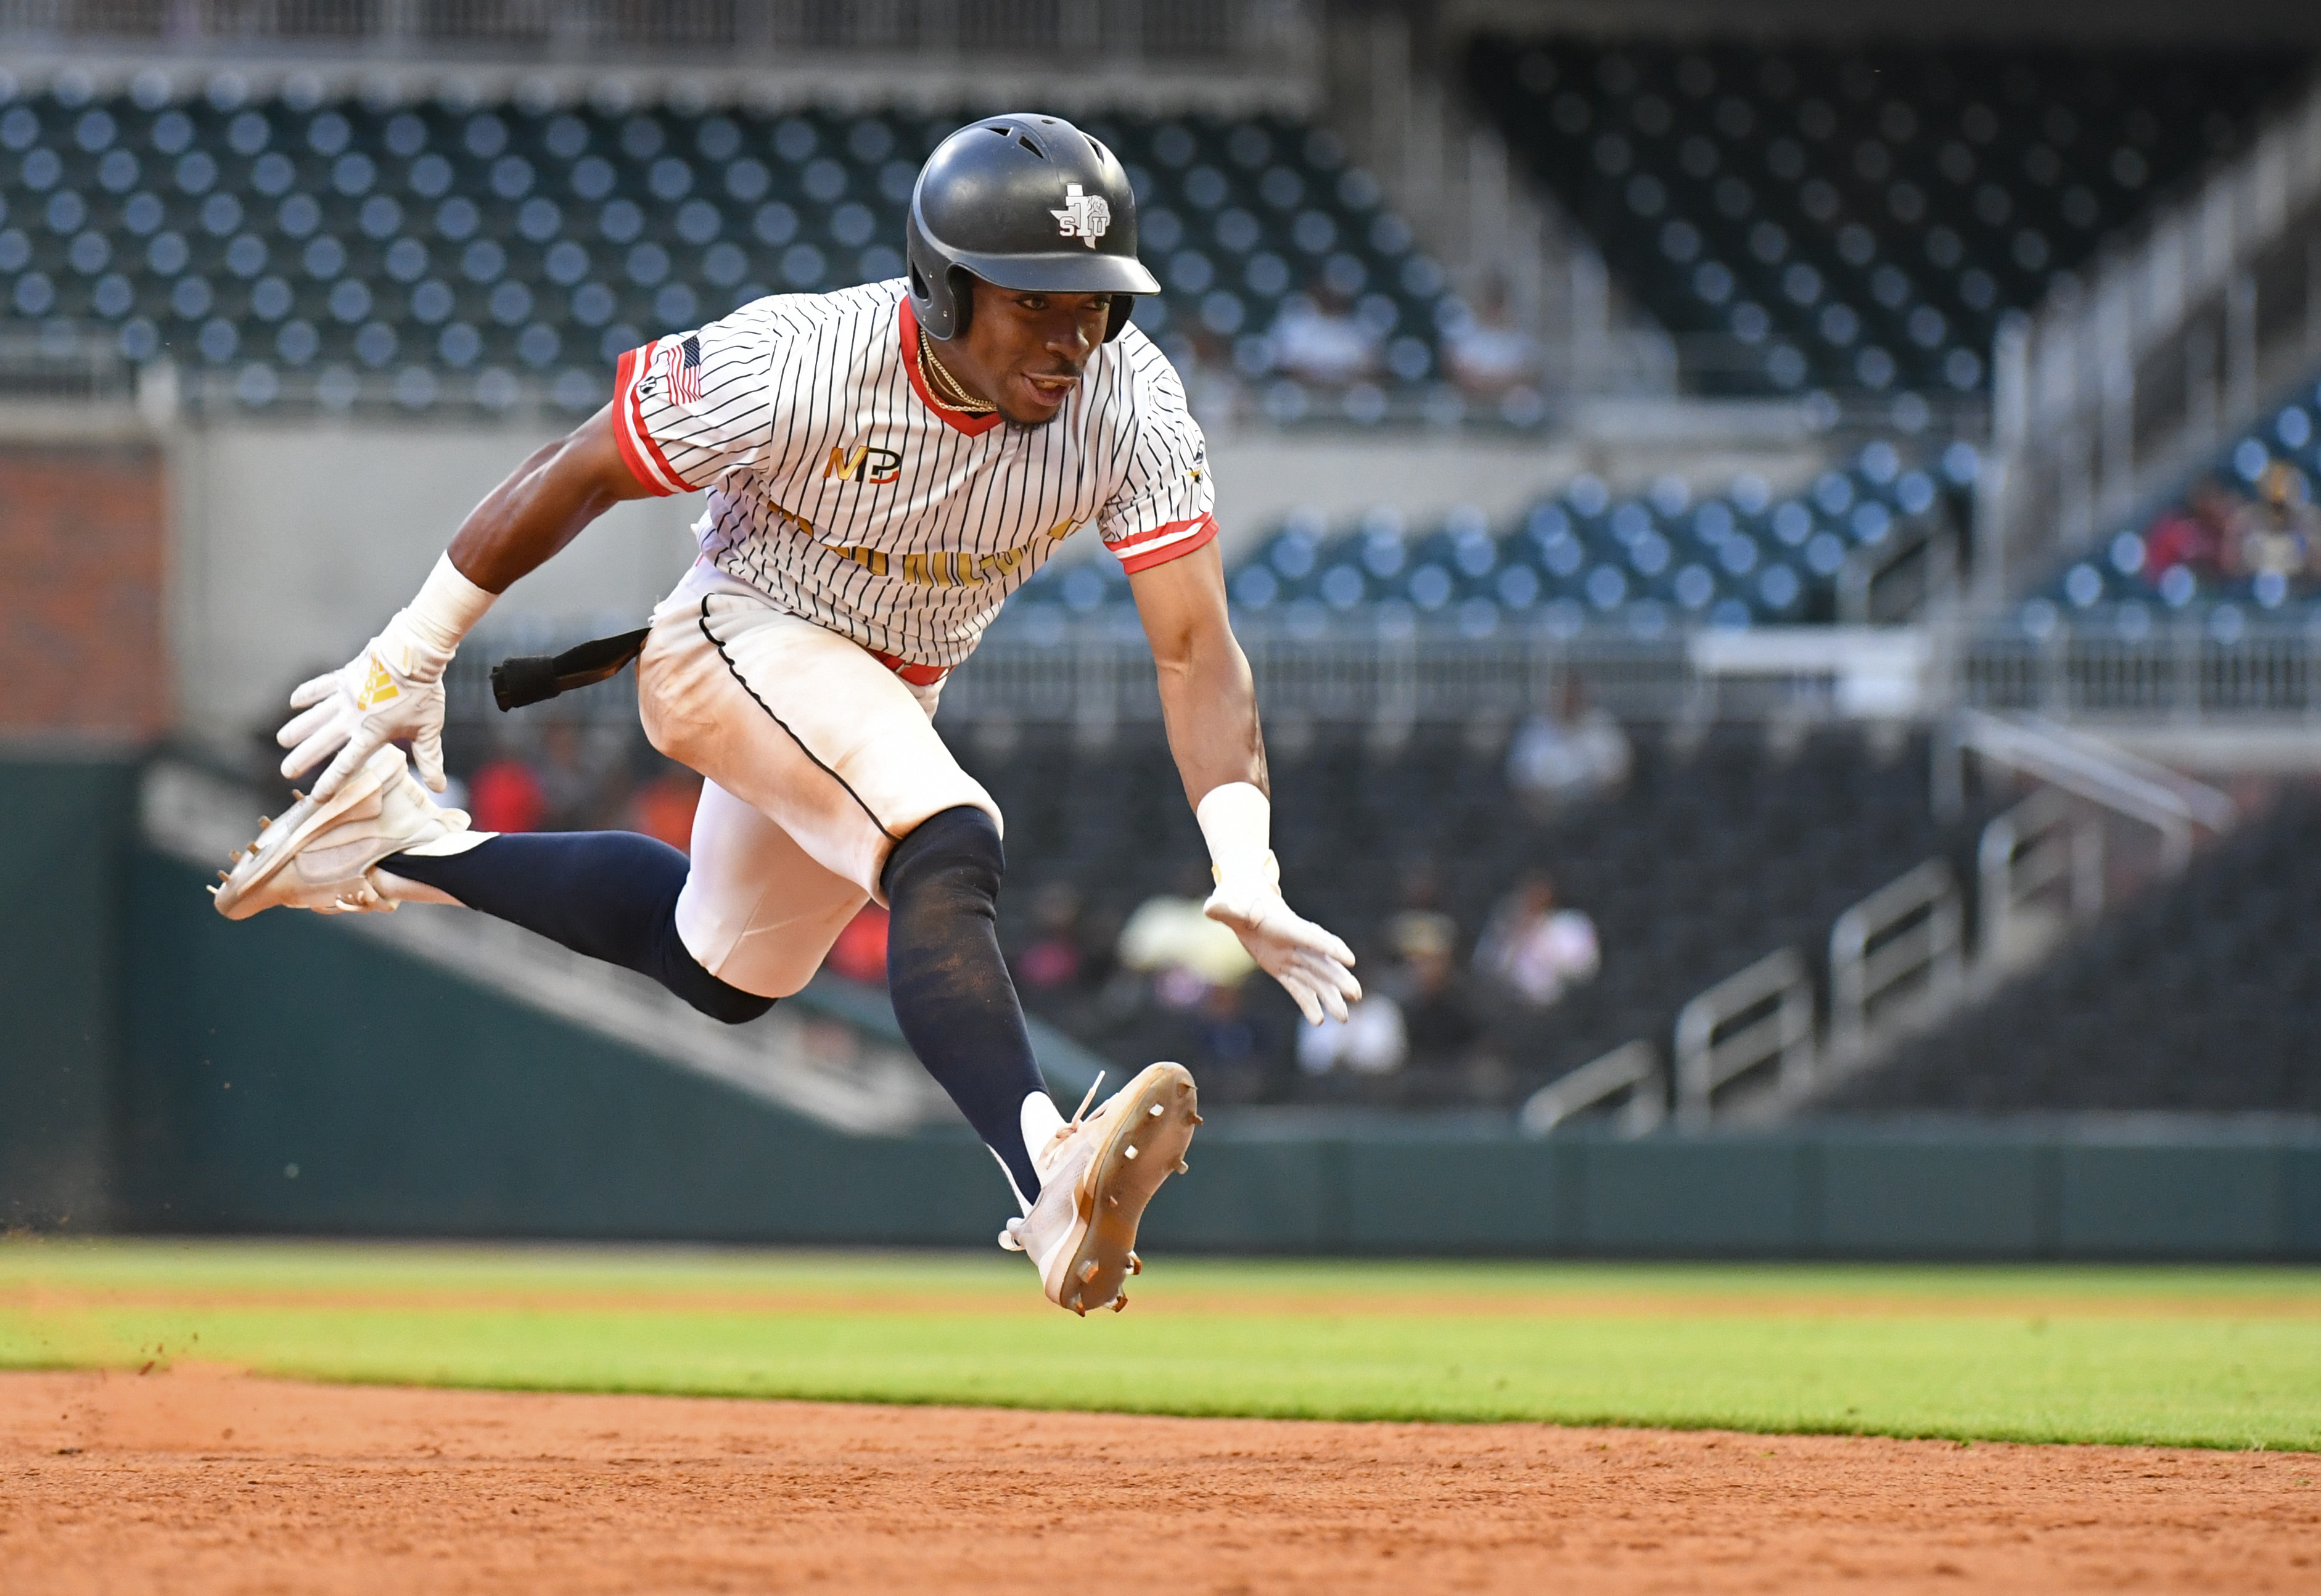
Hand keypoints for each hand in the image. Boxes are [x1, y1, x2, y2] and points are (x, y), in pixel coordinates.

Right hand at [276, 635, 447, 801]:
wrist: (413, 657)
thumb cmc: (423, 694)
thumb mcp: (429, 729)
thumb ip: (430, 758)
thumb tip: (438, 787)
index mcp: (372, 733)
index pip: (347, 764)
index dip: (331, 782)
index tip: (317, 796)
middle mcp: (353, 718)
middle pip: (322, 743)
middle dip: (303, 759)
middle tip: (286, 772)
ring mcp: (345, 697)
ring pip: (315, 717)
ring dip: (298, 729)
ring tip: (282, 741)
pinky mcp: (344, 678)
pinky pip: (320, 687)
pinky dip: (306, 693)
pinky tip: (293, 702)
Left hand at [1205, 878, 1360, 1024]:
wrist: (1241, 903)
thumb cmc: (1236, 900)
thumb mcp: (1226, 902)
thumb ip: (1222, 907)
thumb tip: (1210, 908)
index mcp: (1285, 926)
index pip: (1311, 937)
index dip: (1329, 948)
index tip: (1350, 960)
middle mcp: (1294, 943)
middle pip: (1321, 963)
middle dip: (1338, 979)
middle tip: (1355, 994)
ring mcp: (1290, 957)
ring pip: (1314, 980)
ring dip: (1329, 997)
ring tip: (1343, 1017)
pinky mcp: (1281, 969)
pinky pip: (1297, 988)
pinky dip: (1308, 1004)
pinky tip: (1319, 1020)